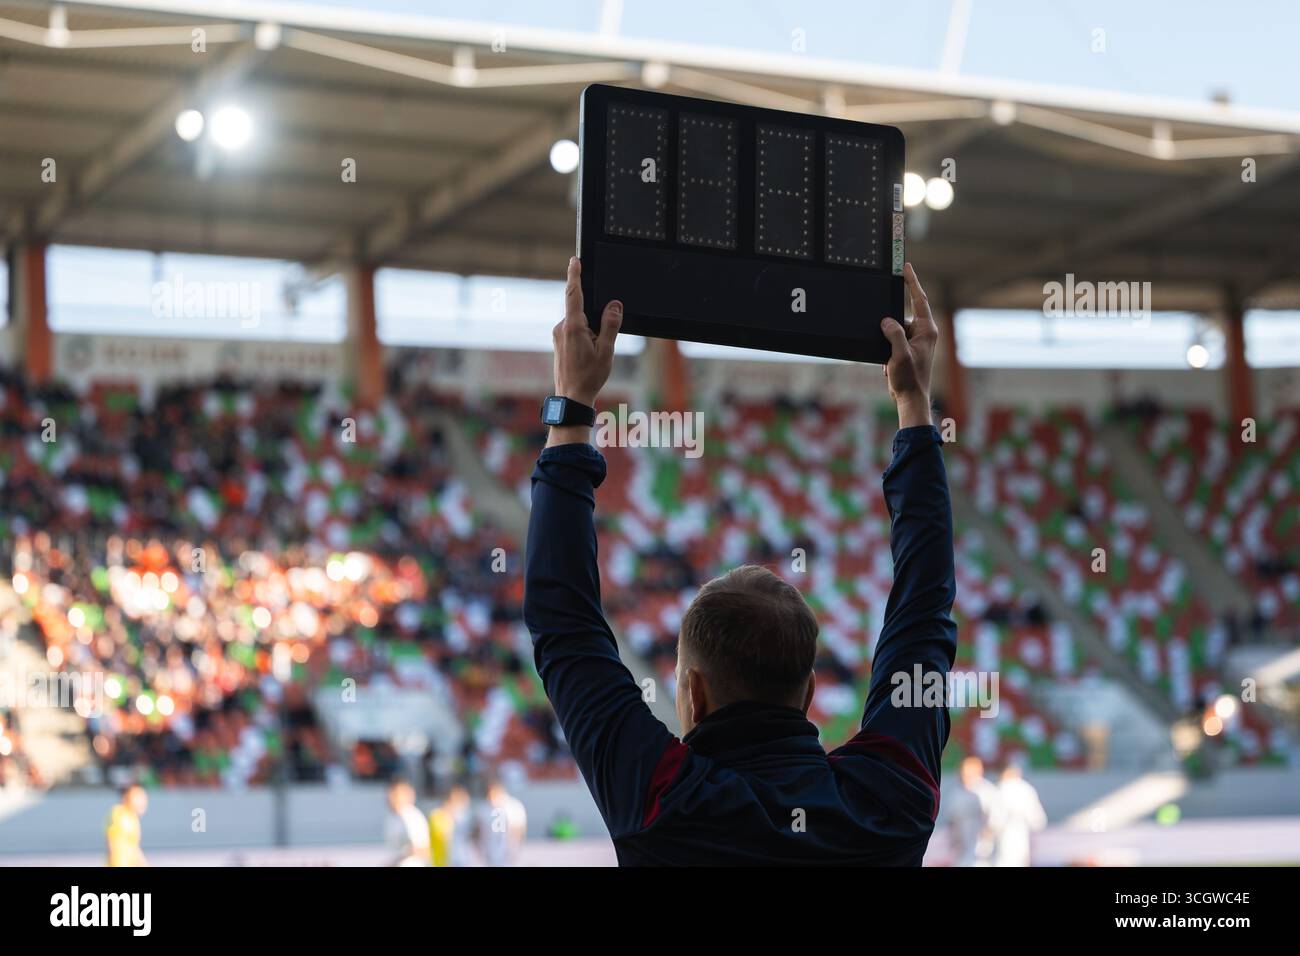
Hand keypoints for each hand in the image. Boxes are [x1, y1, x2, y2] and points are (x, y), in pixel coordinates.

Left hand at [548, 257, 621, 444]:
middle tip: (600, 343)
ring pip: (578, 322)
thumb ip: (610, 325)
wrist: (571, 398)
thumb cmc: (589, 376)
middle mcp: (562, 328)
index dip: (575, 275)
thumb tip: (614, 305)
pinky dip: (586, 336)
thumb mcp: (606, 351)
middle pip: (580, 310)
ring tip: (595, 356)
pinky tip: (590, 356)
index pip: (573, 294)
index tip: (575, 260)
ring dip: (591, 331)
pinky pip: (574, 330)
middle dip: (594, 318)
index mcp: (573, 327)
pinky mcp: (559, 343)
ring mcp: (558, 335)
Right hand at [881, 262, 936, 428]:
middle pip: (902, 316)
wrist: (911, 399)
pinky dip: (888, 352)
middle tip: (890, 347)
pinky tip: (891, 366)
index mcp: (927, 330)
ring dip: (888, 345)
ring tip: (892, 363)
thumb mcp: (899, 355)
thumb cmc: (909, 379)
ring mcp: (917, 341)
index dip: (912, 281)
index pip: (919, 299)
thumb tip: (887, 320)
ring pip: (895, 330)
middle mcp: (924, 332)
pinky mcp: (909, 349)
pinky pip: (893, 341)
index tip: (906, 266)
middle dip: (890, 329)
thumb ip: (893, 334)